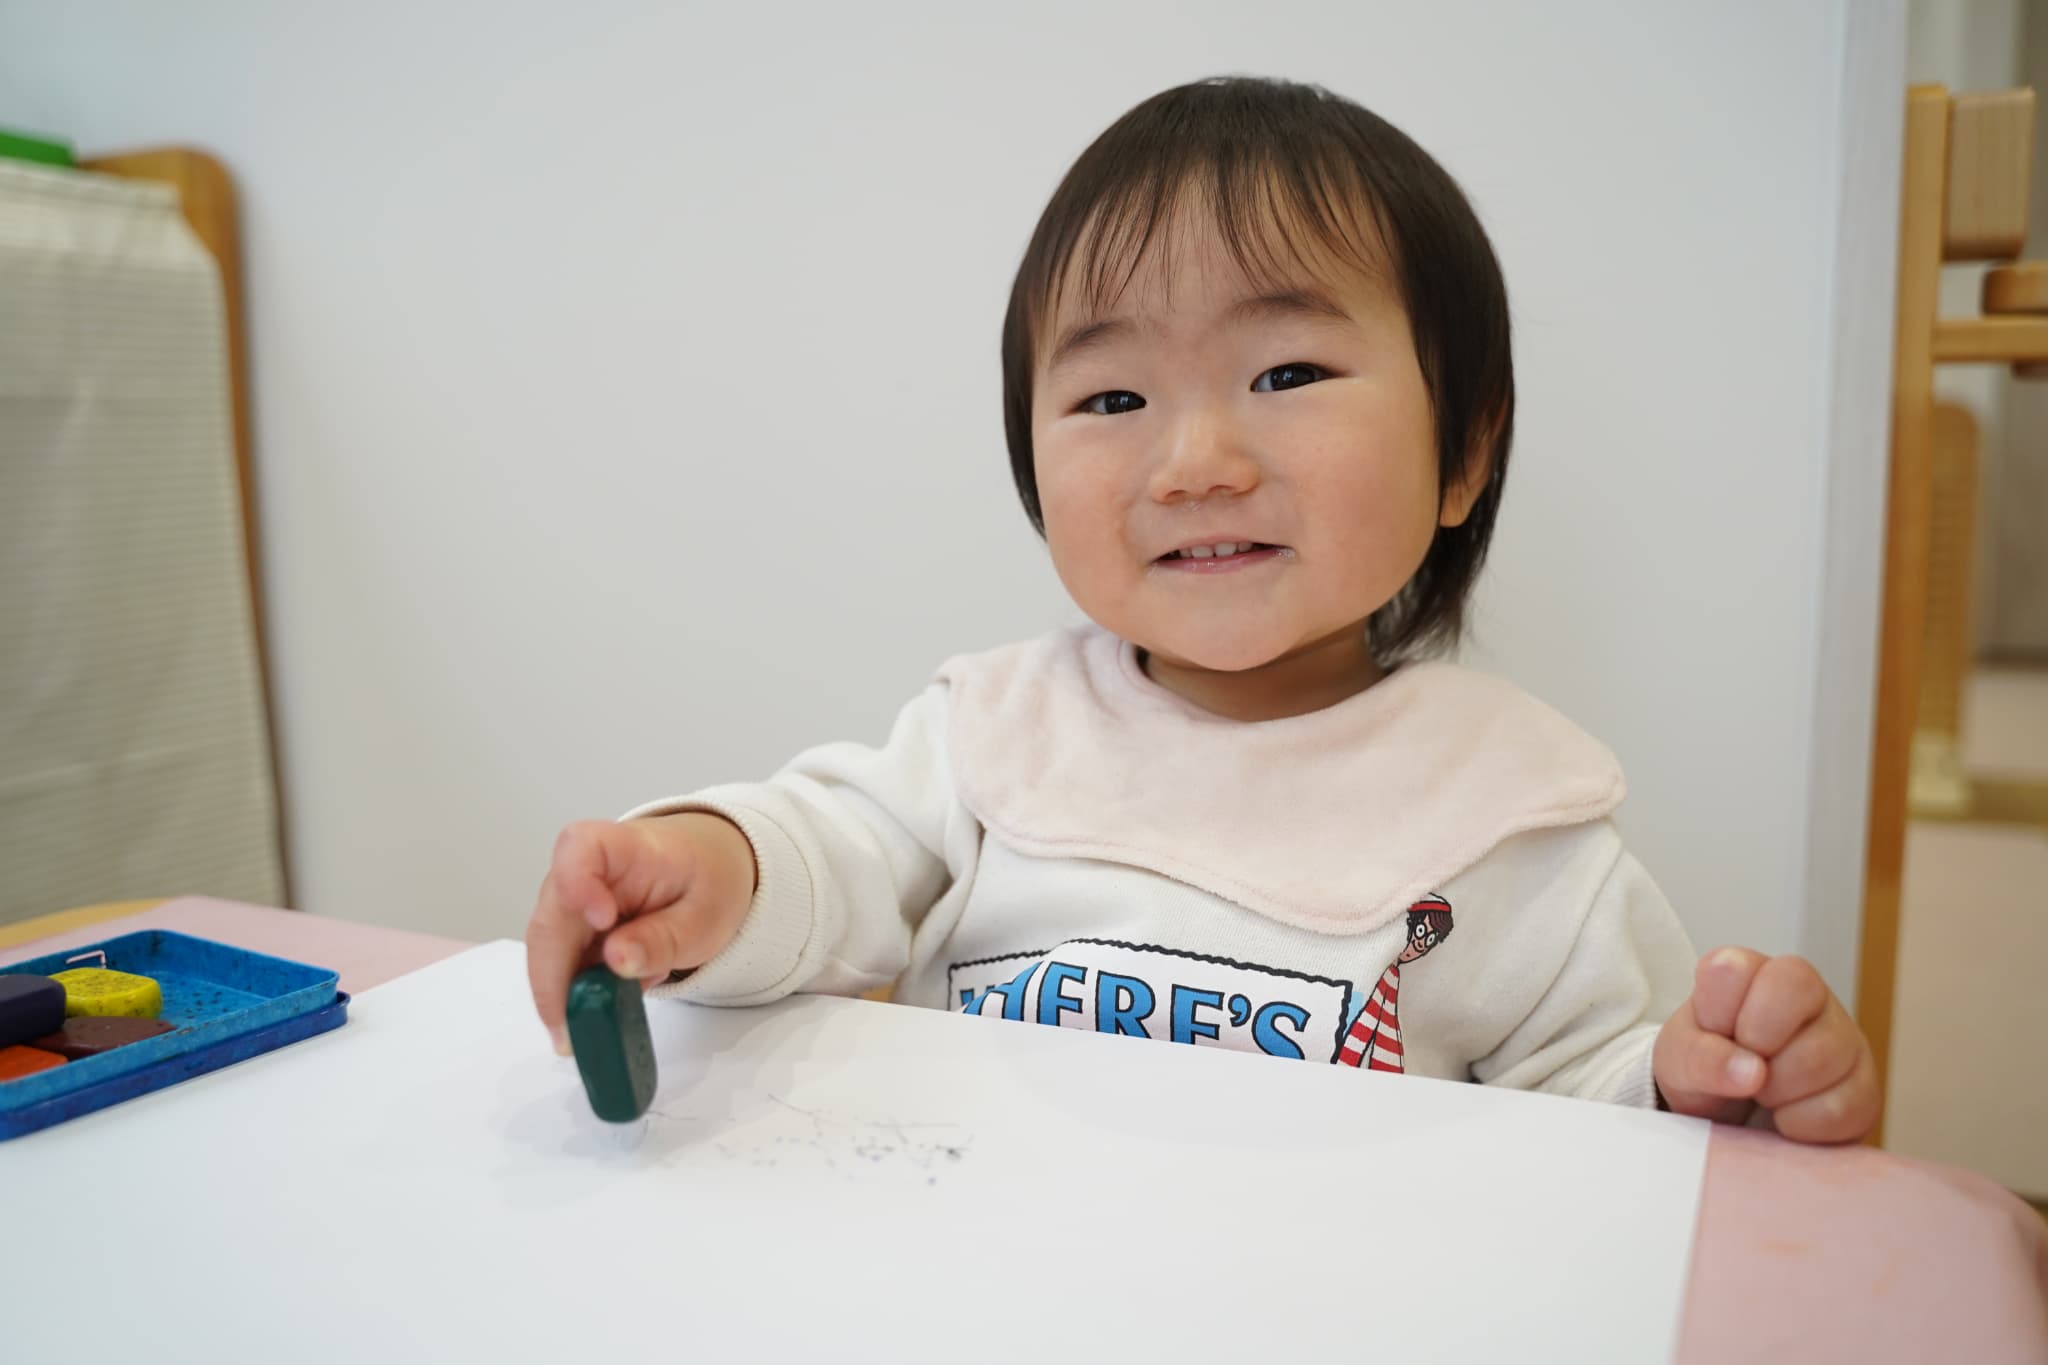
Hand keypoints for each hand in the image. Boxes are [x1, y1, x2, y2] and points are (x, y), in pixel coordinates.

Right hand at [524, 813, 757, 1055]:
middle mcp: (584, 870)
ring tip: (588, 1035)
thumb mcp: (705, 917)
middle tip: (570, 1034)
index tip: (602, 922)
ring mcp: (572, 900)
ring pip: (548, 950)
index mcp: (624, 847)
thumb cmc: (707, 881)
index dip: (578, 885)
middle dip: (554, 980)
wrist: (707, 866)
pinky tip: (605, 1011)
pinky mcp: (571, 928)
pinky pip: (561, 964)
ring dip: (562, 995)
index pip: (579, 849)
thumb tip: (615, 962)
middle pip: (551, 918)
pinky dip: (577, 994)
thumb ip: (664, 940)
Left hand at [1652, 947, 1879, 1142]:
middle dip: (1757, 1045)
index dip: (1722, 1010)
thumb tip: (1751, 1073)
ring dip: (1778, 1090)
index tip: (1715, 1033)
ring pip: (1823, 1057)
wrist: (1728, 1119)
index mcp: (1753, 973)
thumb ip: (1698, 1057)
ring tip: (1762, 1094)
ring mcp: (1844, 1040)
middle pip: (1796, 996)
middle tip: (1742, 1066)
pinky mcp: (1864, 1089)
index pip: (1739, 967)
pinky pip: (1843, 1108)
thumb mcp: (1678, 1060)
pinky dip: (1802, 1124)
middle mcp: (1807, 995)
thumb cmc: (1704, 1069)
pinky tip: (1785, 1119)